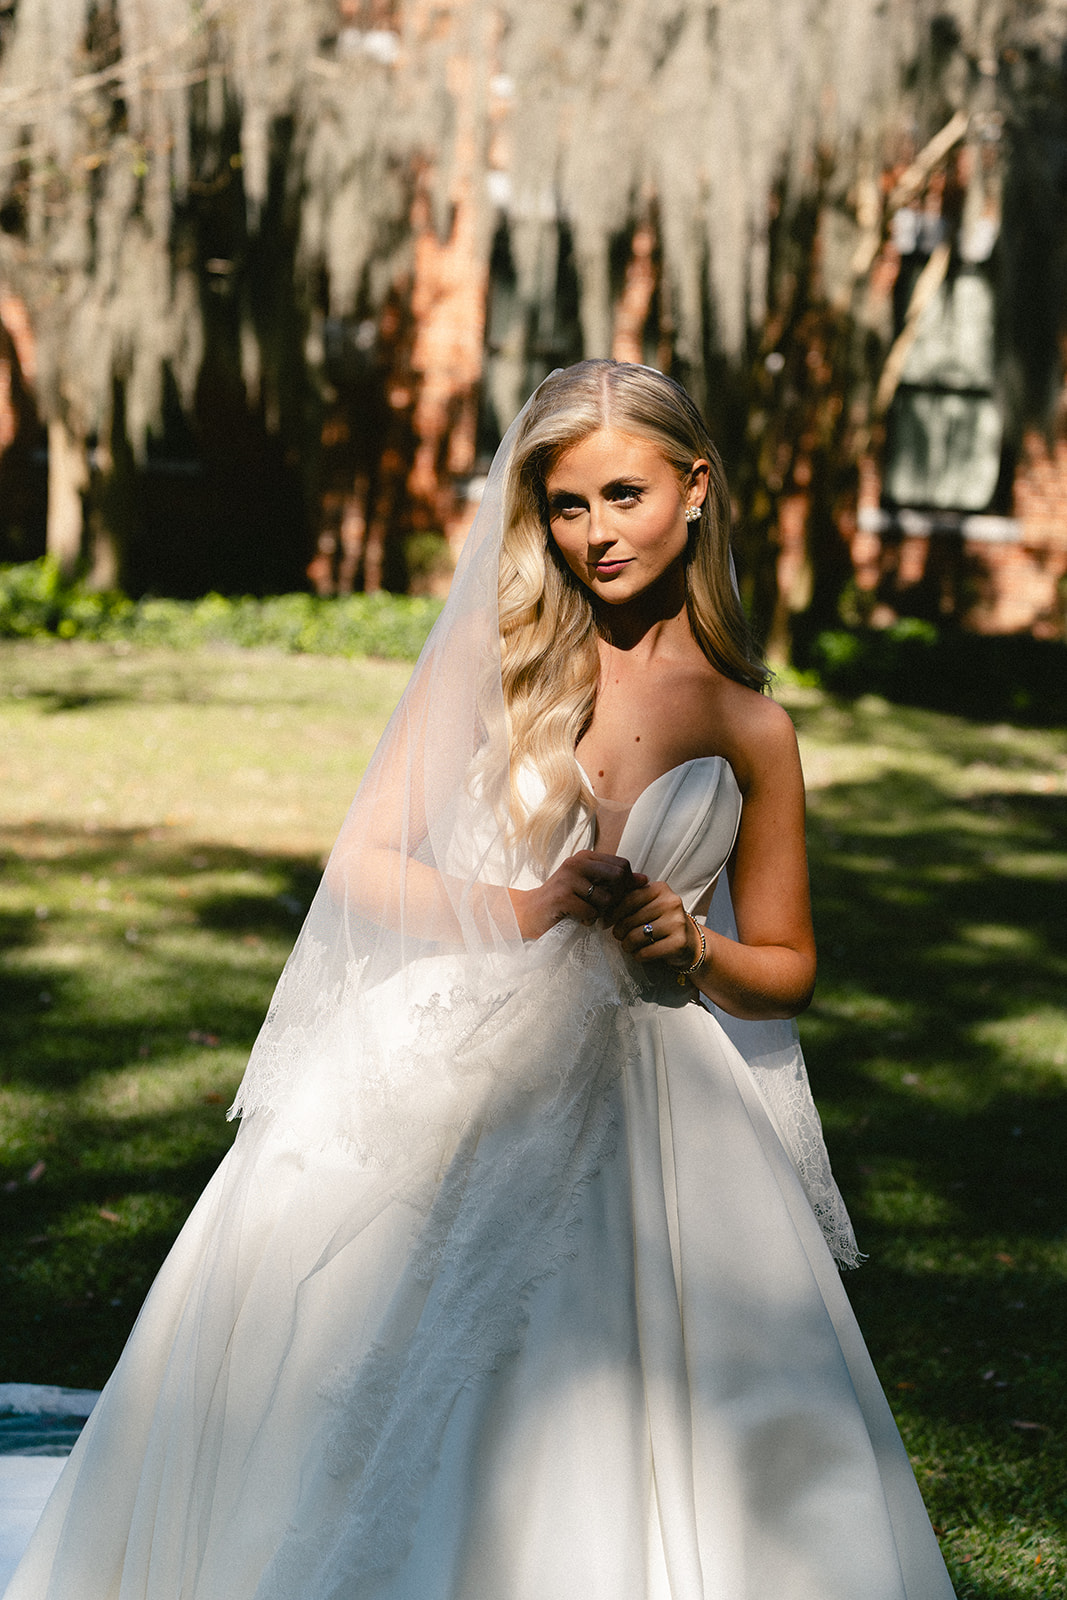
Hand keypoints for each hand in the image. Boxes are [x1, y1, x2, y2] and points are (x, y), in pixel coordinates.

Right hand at [512, 851, 645, 940]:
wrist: (529, 912)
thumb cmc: (562, 900)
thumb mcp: (589, 886)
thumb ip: (615, 882)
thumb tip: (644, 879)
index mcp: (585, 857)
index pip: (622, 865)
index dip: (625, 885)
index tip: (615, 898)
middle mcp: (577, 862)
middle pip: (618, 877)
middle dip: (616, 898)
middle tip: (604, 909)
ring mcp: (568, 878)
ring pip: (606, 898)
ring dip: (601, 913)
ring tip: (587, 914)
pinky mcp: (562, 896)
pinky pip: (591, 912)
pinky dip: (588, 921)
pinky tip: (577, 919)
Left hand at [611, 880, 699, 967]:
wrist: (691, 943)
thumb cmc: (663, 922)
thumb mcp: (650, 904)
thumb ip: (630, 899)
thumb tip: (603, 905)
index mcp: (660, 889)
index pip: (628, 899)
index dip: (613, 913)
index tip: (606, 922)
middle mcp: (671, 902)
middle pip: (630, 919)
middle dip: (619, 931)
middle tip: (619, 937)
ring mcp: (677, 922)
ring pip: (636, 936)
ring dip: (627, 945)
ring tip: (629, 946)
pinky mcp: (678, 942)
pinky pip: (646, 952)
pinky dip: (638, 955)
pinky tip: (640, 954)